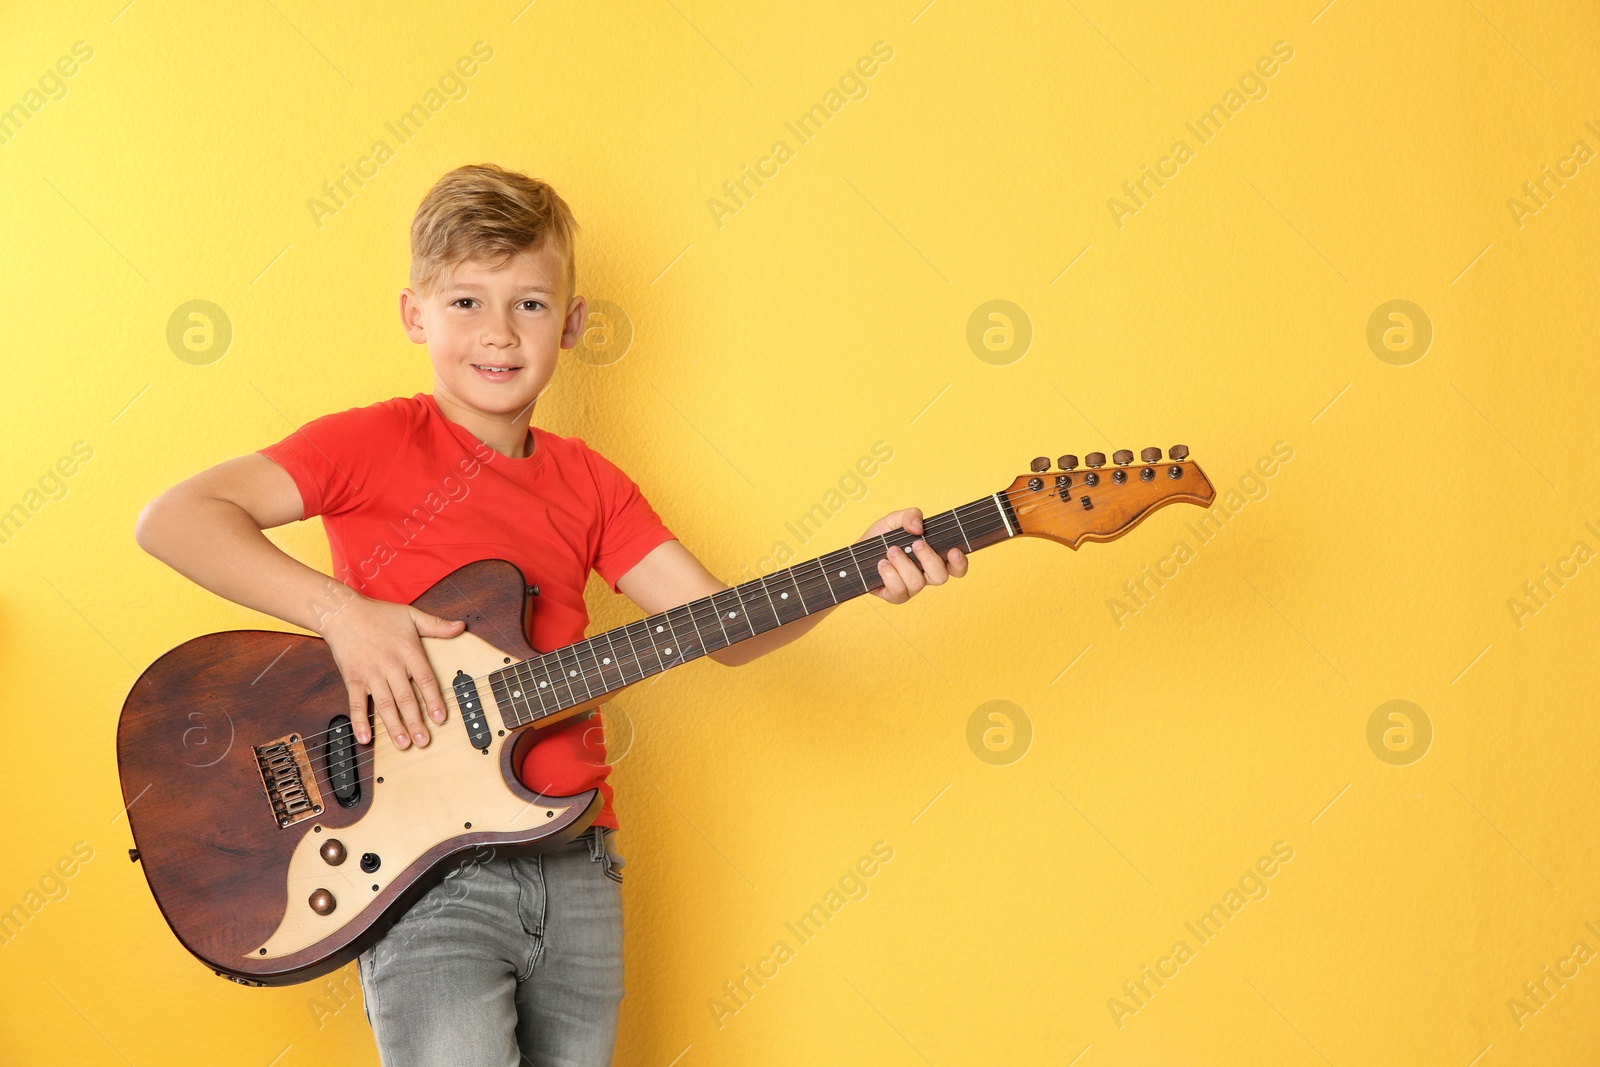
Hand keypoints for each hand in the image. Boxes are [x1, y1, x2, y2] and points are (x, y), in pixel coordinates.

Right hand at [317, 594, 465, 748]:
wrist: (343, 613)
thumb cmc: (378, 614)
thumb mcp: (412, 615)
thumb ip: (437, 625)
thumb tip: (461, 626)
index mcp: (409, 652)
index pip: (425, 680)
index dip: (434, 700)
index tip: (440, 718)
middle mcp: (391, 665)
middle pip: (406, 698)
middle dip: (416, 721)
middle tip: (423, 741)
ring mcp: (371, 674)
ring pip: (385, 705)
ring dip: (394, 726)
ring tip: (403, 743)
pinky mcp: (353, 679)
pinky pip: (357, 703)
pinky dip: (360, 722)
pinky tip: (365, 738)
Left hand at [859, 507, 968, 603]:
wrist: (855, 554)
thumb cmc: (880, 538)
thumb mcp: (894, 520)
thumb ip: (910, 516)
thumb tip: (918, 527)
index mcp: (932, 557)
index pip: (956, 567)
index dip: (960, 563)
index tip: (953, 551)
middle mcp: (925, 575)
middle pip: (941, 577)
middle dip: (929, 558)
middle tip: (916, 543)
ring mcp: (911, 587)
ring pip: (918, 583)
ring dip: (904, 563)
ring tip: (891, 550)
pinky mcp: (895, 596)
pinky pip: (899, 591)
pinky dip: (890, 574)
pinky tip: (881, 563)